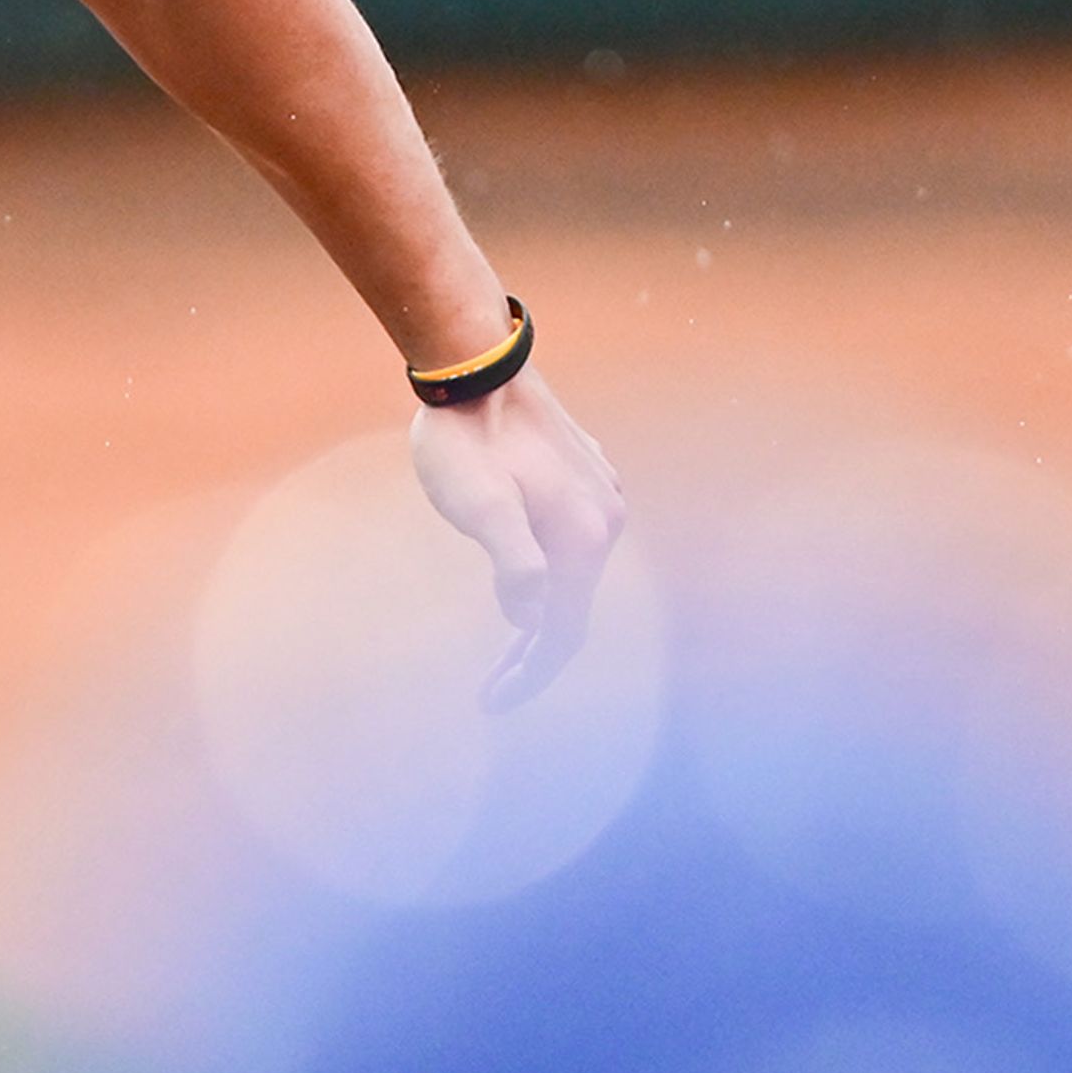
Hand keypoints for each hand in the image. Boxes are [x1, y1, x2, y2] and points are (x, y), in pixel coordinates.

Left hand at [411, 369, 625, 709]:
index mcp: (582, 538)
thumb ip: (513, 565)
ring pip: (574, 578)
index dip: (531, 675)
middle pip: (572, 610)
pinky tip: (524, 586)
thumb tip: (530, 620)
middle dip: (533, 656)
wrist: (477, 367)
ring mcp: (600, 497)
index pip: (563, 633)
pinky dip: (550, 579)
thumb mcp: (478, 506)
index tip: (491, 704)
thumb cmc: (466, 441)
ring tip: (504, 650)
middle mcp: (605, 521)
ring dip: (541, 618)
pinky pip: (574, 546)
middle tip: (491, 690)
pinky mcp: (586, 478)